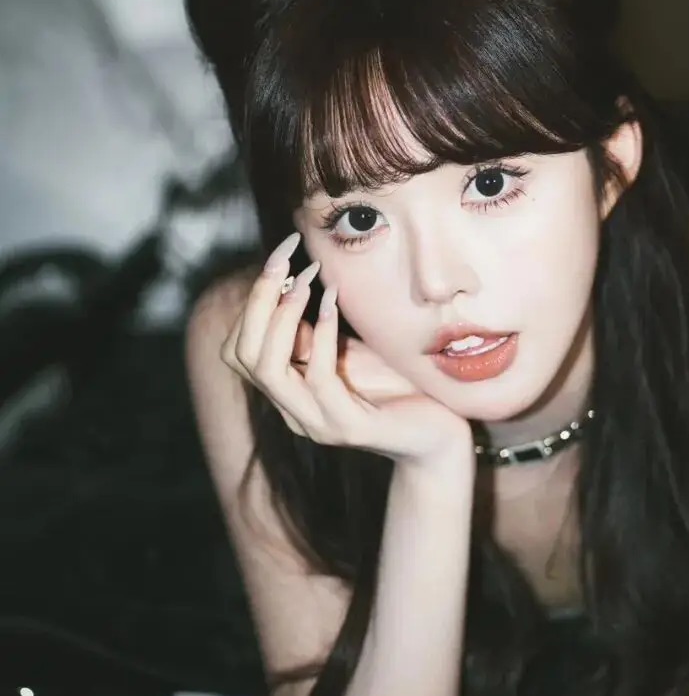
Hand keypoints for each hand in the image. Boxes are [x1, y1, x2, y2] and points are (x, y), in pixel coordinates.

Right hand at [222, 234, 473, 467]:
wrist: (442, 437)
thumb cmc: (398, 387)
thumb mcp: (349, 352)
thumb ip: (316, 332)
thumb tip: (293, 282)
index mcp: (289, 392)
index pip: (239, 348)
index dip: (252, 302)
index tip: (280, 259)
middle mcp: (293, 411)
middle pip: (243, 355)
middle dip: (259, 301)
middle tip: (283, 259)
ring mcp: (317, 423)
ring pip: (268, 371)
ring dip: (282, 317)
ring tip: (305, 280)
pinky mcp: (348, 428)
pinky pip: (319, 380)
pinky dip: (321, 336)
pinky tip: (332, 302)